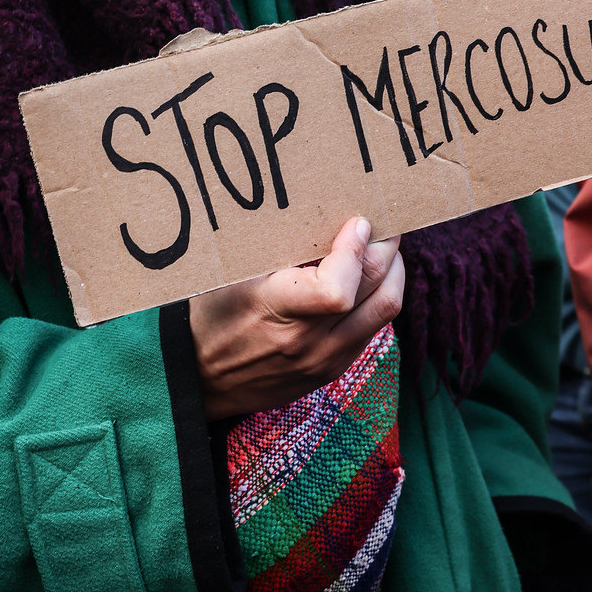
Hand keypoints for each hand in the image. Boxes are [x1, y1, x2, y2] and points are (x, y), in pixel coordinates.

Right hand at [191, 216, 403, 420]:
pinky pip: (373, 327)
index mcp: (276, 311)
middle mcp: (307, 341)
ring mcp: (324, 360)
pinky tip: (369, 279)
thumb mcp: (233, 275)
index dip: (355, 250)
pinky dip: (379, 296)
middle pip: (373, 289)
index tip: (356, 222)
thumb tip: (324, 213)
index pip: (338, 287)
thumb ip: (279, 249)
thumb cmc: (212, 316)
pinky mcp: (332, 370)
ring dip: (393, 271)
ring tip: (383, 248)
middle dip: (385, 248)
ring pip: (385, 308)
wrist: (199, 379)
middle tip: (384, 221)